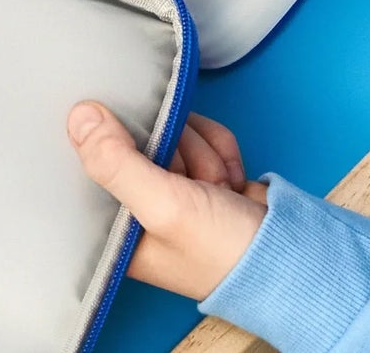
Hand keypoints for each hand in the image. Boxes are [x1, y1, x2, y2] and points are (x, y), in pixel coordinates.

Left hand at [68, 101, 267, 300]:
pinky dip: (221, 151)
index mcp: (118, 230)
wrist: (290, 253)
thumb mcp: (163, 206)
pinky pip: (202, 134)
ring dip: (203, 152)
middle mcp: (140, 209)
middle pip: (139, 139)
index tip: (138, 140)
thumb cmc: (224, 250)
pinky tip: (231, 182)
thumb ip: (118, 162)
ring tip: (217, 189)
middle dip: (177, 151)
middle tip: (194, 182)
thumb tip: (79, 116)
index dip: (116, 142)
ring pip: (174, 131)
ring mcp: (172, 190)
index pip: (95, 165)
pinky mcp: (200, 174)